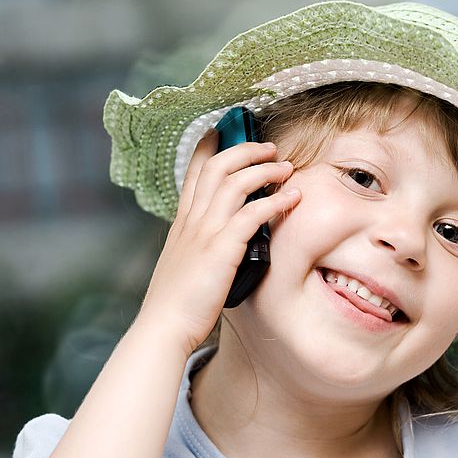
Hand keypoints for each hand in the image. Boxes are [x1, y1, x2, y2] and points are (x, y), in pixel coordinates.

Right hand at [135, 131, 299, 355]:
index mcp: (182, 221)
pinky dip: (275, 201)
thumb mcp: (185, 263)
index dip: (211, 146)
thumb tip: (224, 239)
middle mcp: (192, 219)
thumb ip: (202, 244)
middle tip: (270, 147)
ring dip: (265, 169)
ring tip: (286, 168)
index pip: (195, 170)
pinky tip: (293, 198)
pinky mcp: (222, 249)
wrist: (164, 325)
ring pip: (236, 182)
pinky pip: (253, 214)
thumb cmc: (178, 301)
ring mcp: (205, 232)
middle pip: (218, 166)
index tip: (226, 131)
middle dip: (246, 149)